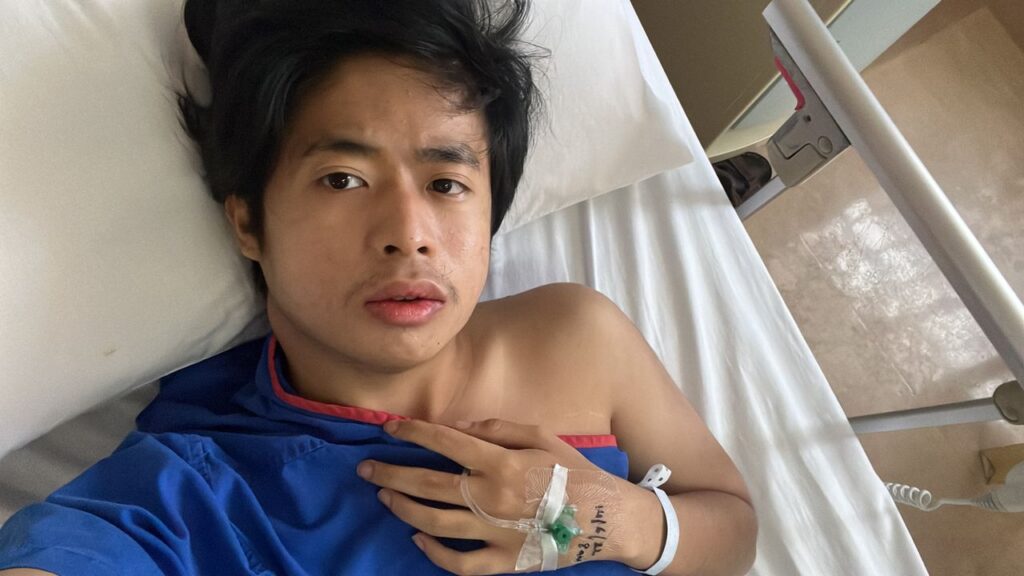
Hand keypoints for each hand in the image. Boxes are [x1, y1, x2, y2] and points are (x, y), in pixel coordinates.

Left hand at [357, 418, 628, 573]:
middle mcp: (491, 497)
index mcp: (501, 462)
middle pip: (427, 484)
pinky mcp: (504, 561)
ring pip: (434, 523)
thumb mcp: (542, 436)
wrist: (606, 518)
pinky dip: (434, 553)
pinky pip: (459, 563)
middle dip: (390, 474)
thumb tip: (460, 425)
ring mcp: (495, 533)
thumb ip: (499, 428)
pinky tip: (418, 538)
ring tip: (385, 497)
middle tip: (365, 469)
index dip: (412, 433)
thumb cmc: (574, 472)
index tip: (389, 428)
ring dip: (403, 508)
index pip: (445, 442)